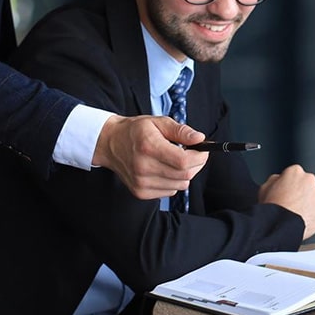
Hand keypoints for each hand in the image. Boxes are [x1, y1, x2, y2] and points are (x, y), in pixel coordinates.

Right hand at [93, 115, 208, 199]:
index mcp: (149, 147)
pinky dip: (174, 181)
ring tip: (176, 159)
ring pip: (180, 185)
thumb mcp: (159, 122)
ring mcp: (141, 183)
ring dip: (186, 173)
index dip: (199, 156)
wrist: (110, 143)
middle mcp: (144, 167)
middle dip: (197, 164)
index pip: (183, 161)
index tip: (203, 149)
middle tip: (195, 153)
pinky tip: (166, 169)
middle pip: (185, 175)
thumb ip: (181, 131)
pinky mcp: (140, 192)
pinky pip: (170, 191)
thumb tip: (200, 138)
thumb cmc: (136, 131)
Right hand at [258, 165, 314, 238]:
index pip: (294, 175)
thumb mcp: (264, 189)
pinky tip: (304, 221)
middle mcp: (309, 179)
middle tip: (291, 206)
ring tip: (297, 216)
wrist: (280, 226)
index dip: (288, 186)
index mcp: (295, 171)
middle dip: (301, 193)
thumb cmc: (271, 209)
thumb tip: (279, 180)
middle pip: (306, 185)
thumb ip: (274, 180)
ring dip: (309, 204)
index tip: (285, 194)